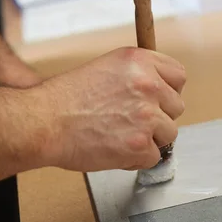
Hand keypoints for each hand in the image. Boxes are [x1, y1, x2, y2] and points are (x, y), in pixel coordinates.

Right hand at [36, 47, 185, 171]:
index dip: (167, 91)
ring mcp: (146, 116)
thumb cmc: (65, 99)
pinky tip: (113, 149)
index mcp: (140, 61)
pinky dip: (135, 159)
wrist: (44, 122)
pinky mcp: (140, 144)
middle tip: (129, 121)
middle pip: (176, 107)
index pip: (178, 76)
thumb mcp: (106, 68)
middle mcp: (148, 85)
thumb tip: (160, 93)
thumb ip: (137, 76)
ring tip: (119, 135)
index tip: (156, 100)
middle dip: (158, 117)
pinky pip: (152, 157)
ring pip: (169, 134)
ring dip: (148, 139)